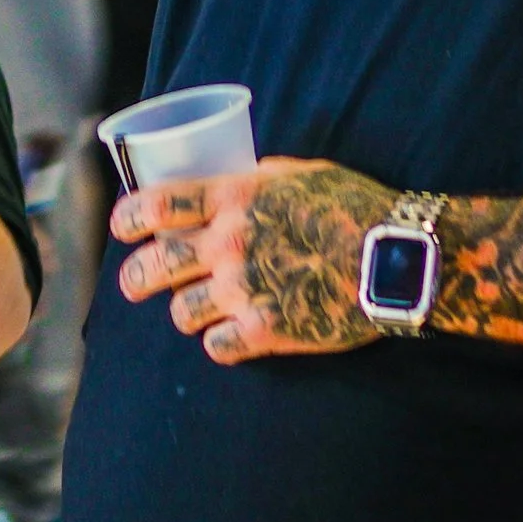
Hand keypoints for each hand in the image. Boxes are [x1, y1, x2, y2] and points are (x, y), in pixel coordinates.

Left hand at [112, 159, 396, 362]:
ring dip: (184, 312)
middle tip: (133, 284)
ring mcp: (244, 290)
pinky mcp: (266, 330)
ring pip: (181, 312)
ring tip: (193, 312)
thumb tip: (236, 179)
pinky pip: (217, 347)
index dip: (128, 219)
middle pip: (153, 265)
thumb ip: (258, 180)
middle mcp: (229, 243)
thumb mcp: (300, 174)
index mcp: (234, 198)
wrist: (401, 257)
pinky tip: (231, 337)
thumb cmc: (355, 207)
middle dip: (135, 277)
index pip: (155, 206)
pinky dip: (220, 344)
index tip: (122, 228)